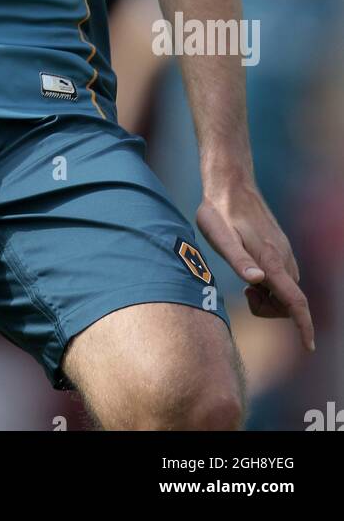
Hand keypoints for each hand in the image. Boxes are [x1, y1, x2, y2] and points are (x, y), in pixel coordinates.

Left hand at [196, 179, 314, 351]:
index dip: (304, 325)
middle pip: (290, 302)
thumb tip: (257, 283)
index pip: (295, 300)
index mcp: (271, 259)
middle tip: (244, 296)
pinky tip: (250, 274)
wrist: (230, 182)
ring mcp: (283, 250)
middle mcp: (283, 257)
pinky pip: (283, 277)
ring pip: (286, 290)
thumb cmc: (220, 211)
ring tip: (244, 284)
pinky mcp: (279, 246)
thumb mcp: (219, 236)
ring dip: (269, 298)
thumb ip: (238, 260)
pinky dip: (270, 285)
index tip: (309, 346)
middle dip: (271, 310)